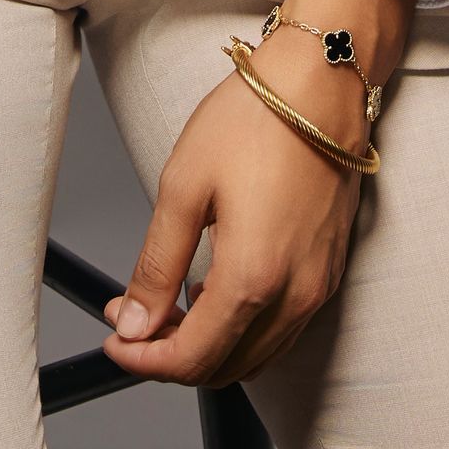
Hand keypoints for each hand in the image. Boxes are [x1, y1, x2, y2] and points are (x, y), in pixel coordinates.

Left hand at [102, 0, 417, 389]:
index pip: (192, 359)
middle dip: (171, 355)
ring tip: (169, 305)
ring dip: (209, 346)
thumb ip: (156, 266)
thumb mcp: (184, 185)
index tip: (117, 340)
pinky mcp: (331, 270)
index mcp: (253, 278)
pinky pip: (283, 329)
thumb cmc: (257, 118)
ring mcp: (319, 286)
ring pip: (256, 356)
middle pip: (225, 367)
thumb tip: (135, 324)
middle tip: (134, 319)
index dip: (144, 359)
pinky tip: (216, 291)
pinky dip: (244, 329)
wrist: (322, 81)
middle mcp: (294, 295)